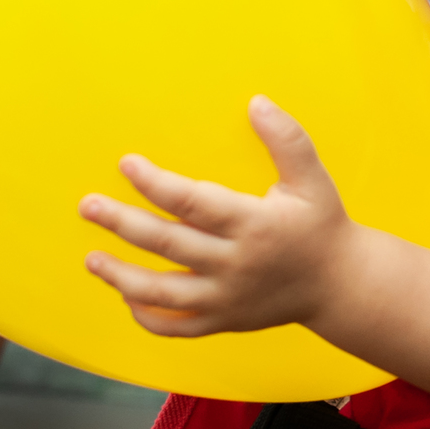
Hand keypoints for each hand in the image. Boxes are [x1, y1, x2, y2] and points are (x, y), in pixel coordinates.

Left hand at [79, 96, 355, 337]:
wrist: (342, 284)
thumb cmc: (323, 226)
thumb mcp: (313, 180)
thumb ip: (288, 139)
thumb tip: (257, 102)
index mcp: (255, 224)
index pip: (192, 202)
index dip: (154, 183)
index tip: (126, 164)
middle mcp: (236, 263)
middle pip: (166, 242)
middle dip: (121, 223)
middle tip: (88, 206)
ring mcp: (228, 297)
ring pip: (162, 292)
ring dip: (121, 276)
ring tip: (92, 259)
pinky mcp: (226, 320)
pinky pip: (177, 326)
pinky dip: (148, 317)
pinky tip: (128, 296)